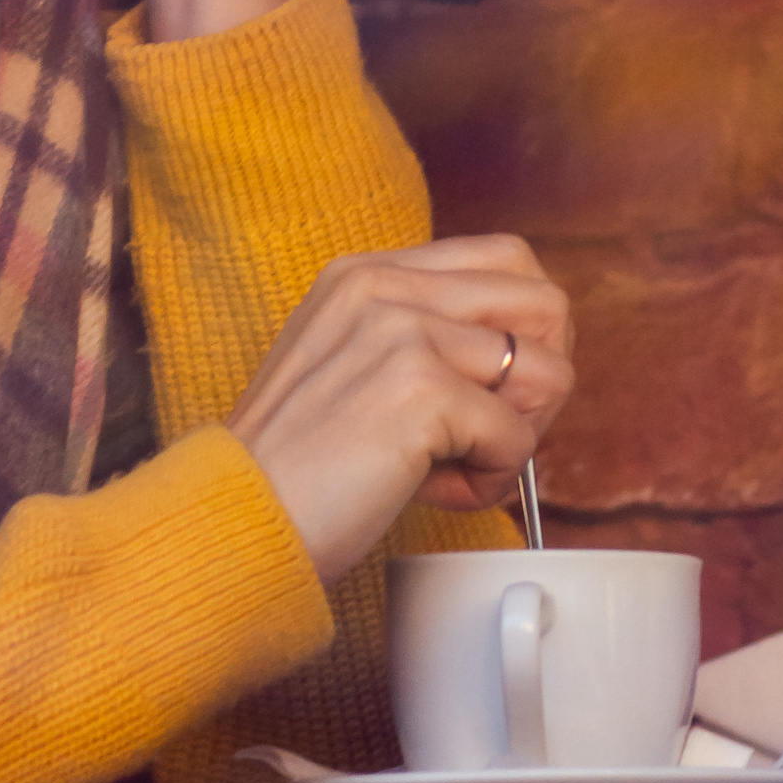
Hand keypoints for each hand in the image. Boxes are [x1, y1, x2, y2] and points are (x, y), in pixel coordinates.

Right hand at [227, 237, 573, 585]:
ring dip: (516, 437)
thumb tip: (522, 361)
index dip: (523, 334)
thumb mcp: (346, 367)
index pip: (504, 260)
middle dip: (540, 382)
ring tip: (453, 466)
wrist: (234, 522)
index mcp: (366, 273)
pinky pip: (518, 440)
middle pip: (544, 303)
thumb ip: (417, 339)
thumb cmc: (293, 469)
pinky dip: (489, 482)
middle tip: (488, 434)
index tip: (490, 394)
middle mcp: (385, 286)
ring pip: (548, 372)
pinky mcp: (420, 388)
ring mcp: (402, 330)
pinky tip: (433, 492)